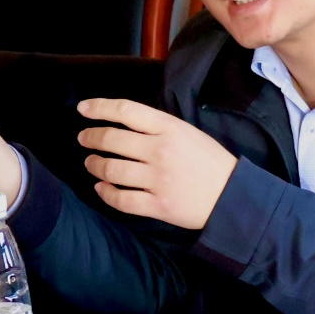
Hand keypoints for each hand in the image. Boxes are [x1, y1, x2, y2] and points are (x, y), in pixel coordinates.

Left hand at [77, 99, 237, 229]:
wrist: (232, 196)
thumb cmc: (209, 161)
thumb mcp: (187, 132)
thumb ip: (157, 127)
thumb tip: (123, 123)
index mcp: (169, 128)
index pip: (126, 111)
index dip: (99, 107)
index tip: (82, 109)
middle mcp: (160, 150)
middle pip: (112, 139)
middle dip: (91, 137)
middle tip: (84, 139)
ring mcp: (158, 179)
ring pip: (111, 170)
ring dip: (94, 165)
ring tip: (91, 163)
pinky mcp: (158, 206)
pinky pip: (121, 200)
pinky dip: (105, 193)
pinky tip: (101, 188)